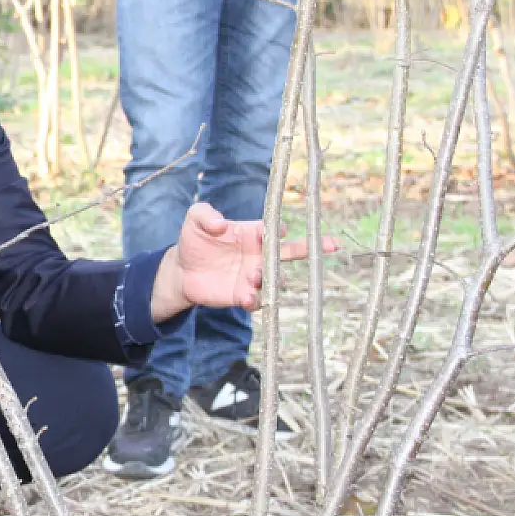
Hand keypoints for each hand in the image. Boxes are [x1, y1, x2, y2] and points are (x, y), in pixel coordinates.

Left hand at [149, 203, 336, 321]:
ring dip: (272, 278)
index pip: (273, 229)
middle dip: (313, 247)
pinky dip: (256, 300)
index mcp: (252, 233)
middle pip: (292, 251)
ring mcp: (254, 276)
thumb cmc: (194, 239)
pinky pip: (259, 300)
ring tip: (253, 275)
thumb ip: (205, 215)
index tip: (278, 231)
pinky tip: (247, 297)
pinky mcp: (243, 295)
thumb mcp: (194, 219)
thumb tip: (220, 224)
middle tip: (332, 244)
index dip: (278, 229)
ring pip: (277, 278)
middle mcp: (259, 254)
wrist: (182, 270)